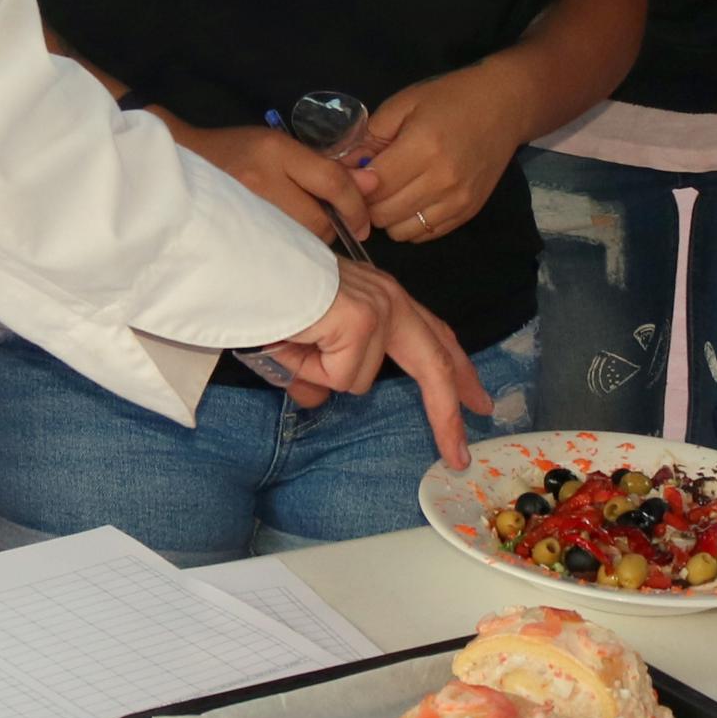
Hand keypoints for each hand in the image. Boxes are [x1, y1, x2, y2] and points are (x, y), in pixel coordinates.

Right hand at [180, 123, 371, 245]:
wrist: (175, 164)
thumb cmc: (233, 153)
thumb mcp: (279, 148)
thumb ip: (325, 167)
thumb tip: (373, 184)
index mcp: (274, 150)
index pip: (332, 181)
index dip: (355, 206)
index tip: (362, 222)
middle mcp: (259, 179)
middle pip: (319, 219)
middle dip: (329, 227)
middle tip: (321, 224)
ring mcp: (243, 210)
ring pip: (299, 242)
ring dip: (308, 242)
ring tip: (294, 232)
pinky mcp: (232, 234)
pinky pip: (277, 254)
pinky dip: (288, 254)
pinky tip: (280, 246)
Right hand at [266, 257, 490, 460]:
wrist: (240, 263)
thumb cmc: (264, 292)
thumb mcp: (302, 339)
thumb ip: (319, 370)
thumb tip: (318, 398)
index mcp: (382, 295)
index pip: (434, 336)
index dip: (458, 371)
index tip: (476, 400)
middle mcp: (389, 297)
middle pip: (435, 363)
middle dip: (448, 412)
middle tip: (459, 454)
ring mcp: (379, 310)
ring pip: (359, 379)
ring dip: (318, 372)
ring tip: (288, 342)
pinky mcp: (362, 323)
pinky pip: (340, 376)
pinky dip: (308, 367)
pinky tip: (291, 339)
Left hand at [358, 65, 528, 244]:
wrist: (505, 105)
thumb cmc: (450, 98)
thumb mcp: (404, 104)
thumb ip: (371, 137)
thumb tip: (344, 166)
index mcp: (422, 147)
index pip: (373, 187)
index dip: (355, 184)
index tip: (353, 173)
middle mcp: (441, 180)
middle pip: (384, 214)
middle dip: (368, 202)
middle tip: (371, 183)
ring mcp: (458, 200)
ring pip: (401, 231)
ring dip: (388, 217)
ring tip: (392, 193)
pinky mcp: (468, 212)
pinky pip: (425, 235)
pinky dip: (410, 224)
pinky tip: (412, 200)